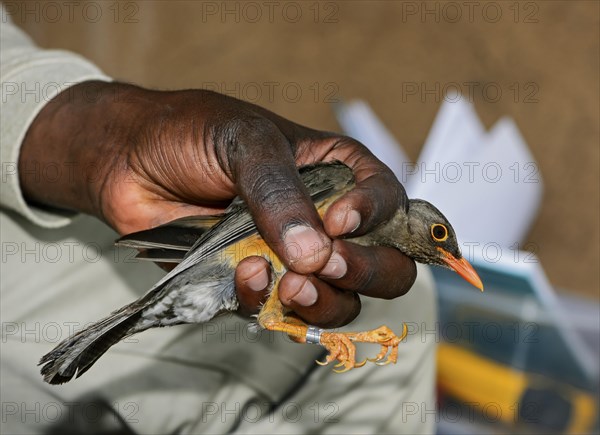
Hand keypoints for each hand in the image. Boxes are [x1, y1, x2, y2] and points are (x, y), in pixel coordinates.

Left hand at [19, 81, 415, 327]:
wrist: (130, 161)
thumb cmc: (192, 133)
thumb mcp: (245, 143)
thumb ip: (281, 193)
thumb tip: (315, 254)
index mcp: (338, 173)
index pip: (390, 201)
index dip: (377, 217)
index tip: (340, 221)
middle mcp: (326, 221)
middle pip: (385, 265)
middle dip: (366, 271)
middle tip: (328, 263)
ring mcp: (294, 258)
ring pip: (342, 301)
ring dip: (325, 301)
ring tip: (292, 284)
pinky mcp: (259, 285)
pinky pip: (282, 314)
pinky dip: (269, 304)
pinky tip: (246, 275)